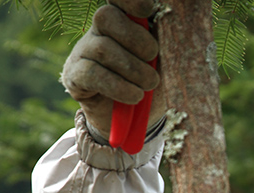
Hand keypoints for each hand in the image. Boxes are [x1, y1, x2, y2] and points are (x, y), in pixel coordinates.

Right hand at [60, 0, 164, 139]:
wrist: (132, 119)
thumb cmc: (151, 82)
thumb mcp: (164, 62)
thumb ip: (166, 44)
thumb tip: (178, 29)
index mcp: (123, 19)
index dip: (130, 0)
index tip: (148, 10)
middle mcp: (99, 30)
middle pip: (107, 17)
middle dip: (137, 40)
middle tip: (153, 59)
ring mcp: (84, 51)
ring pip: (103, 48)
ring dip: (133, 69)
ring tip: (149, 84)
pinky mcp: (75, 75)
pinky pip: (93, 74)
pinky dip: (118, 87)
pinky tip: (134, 96)